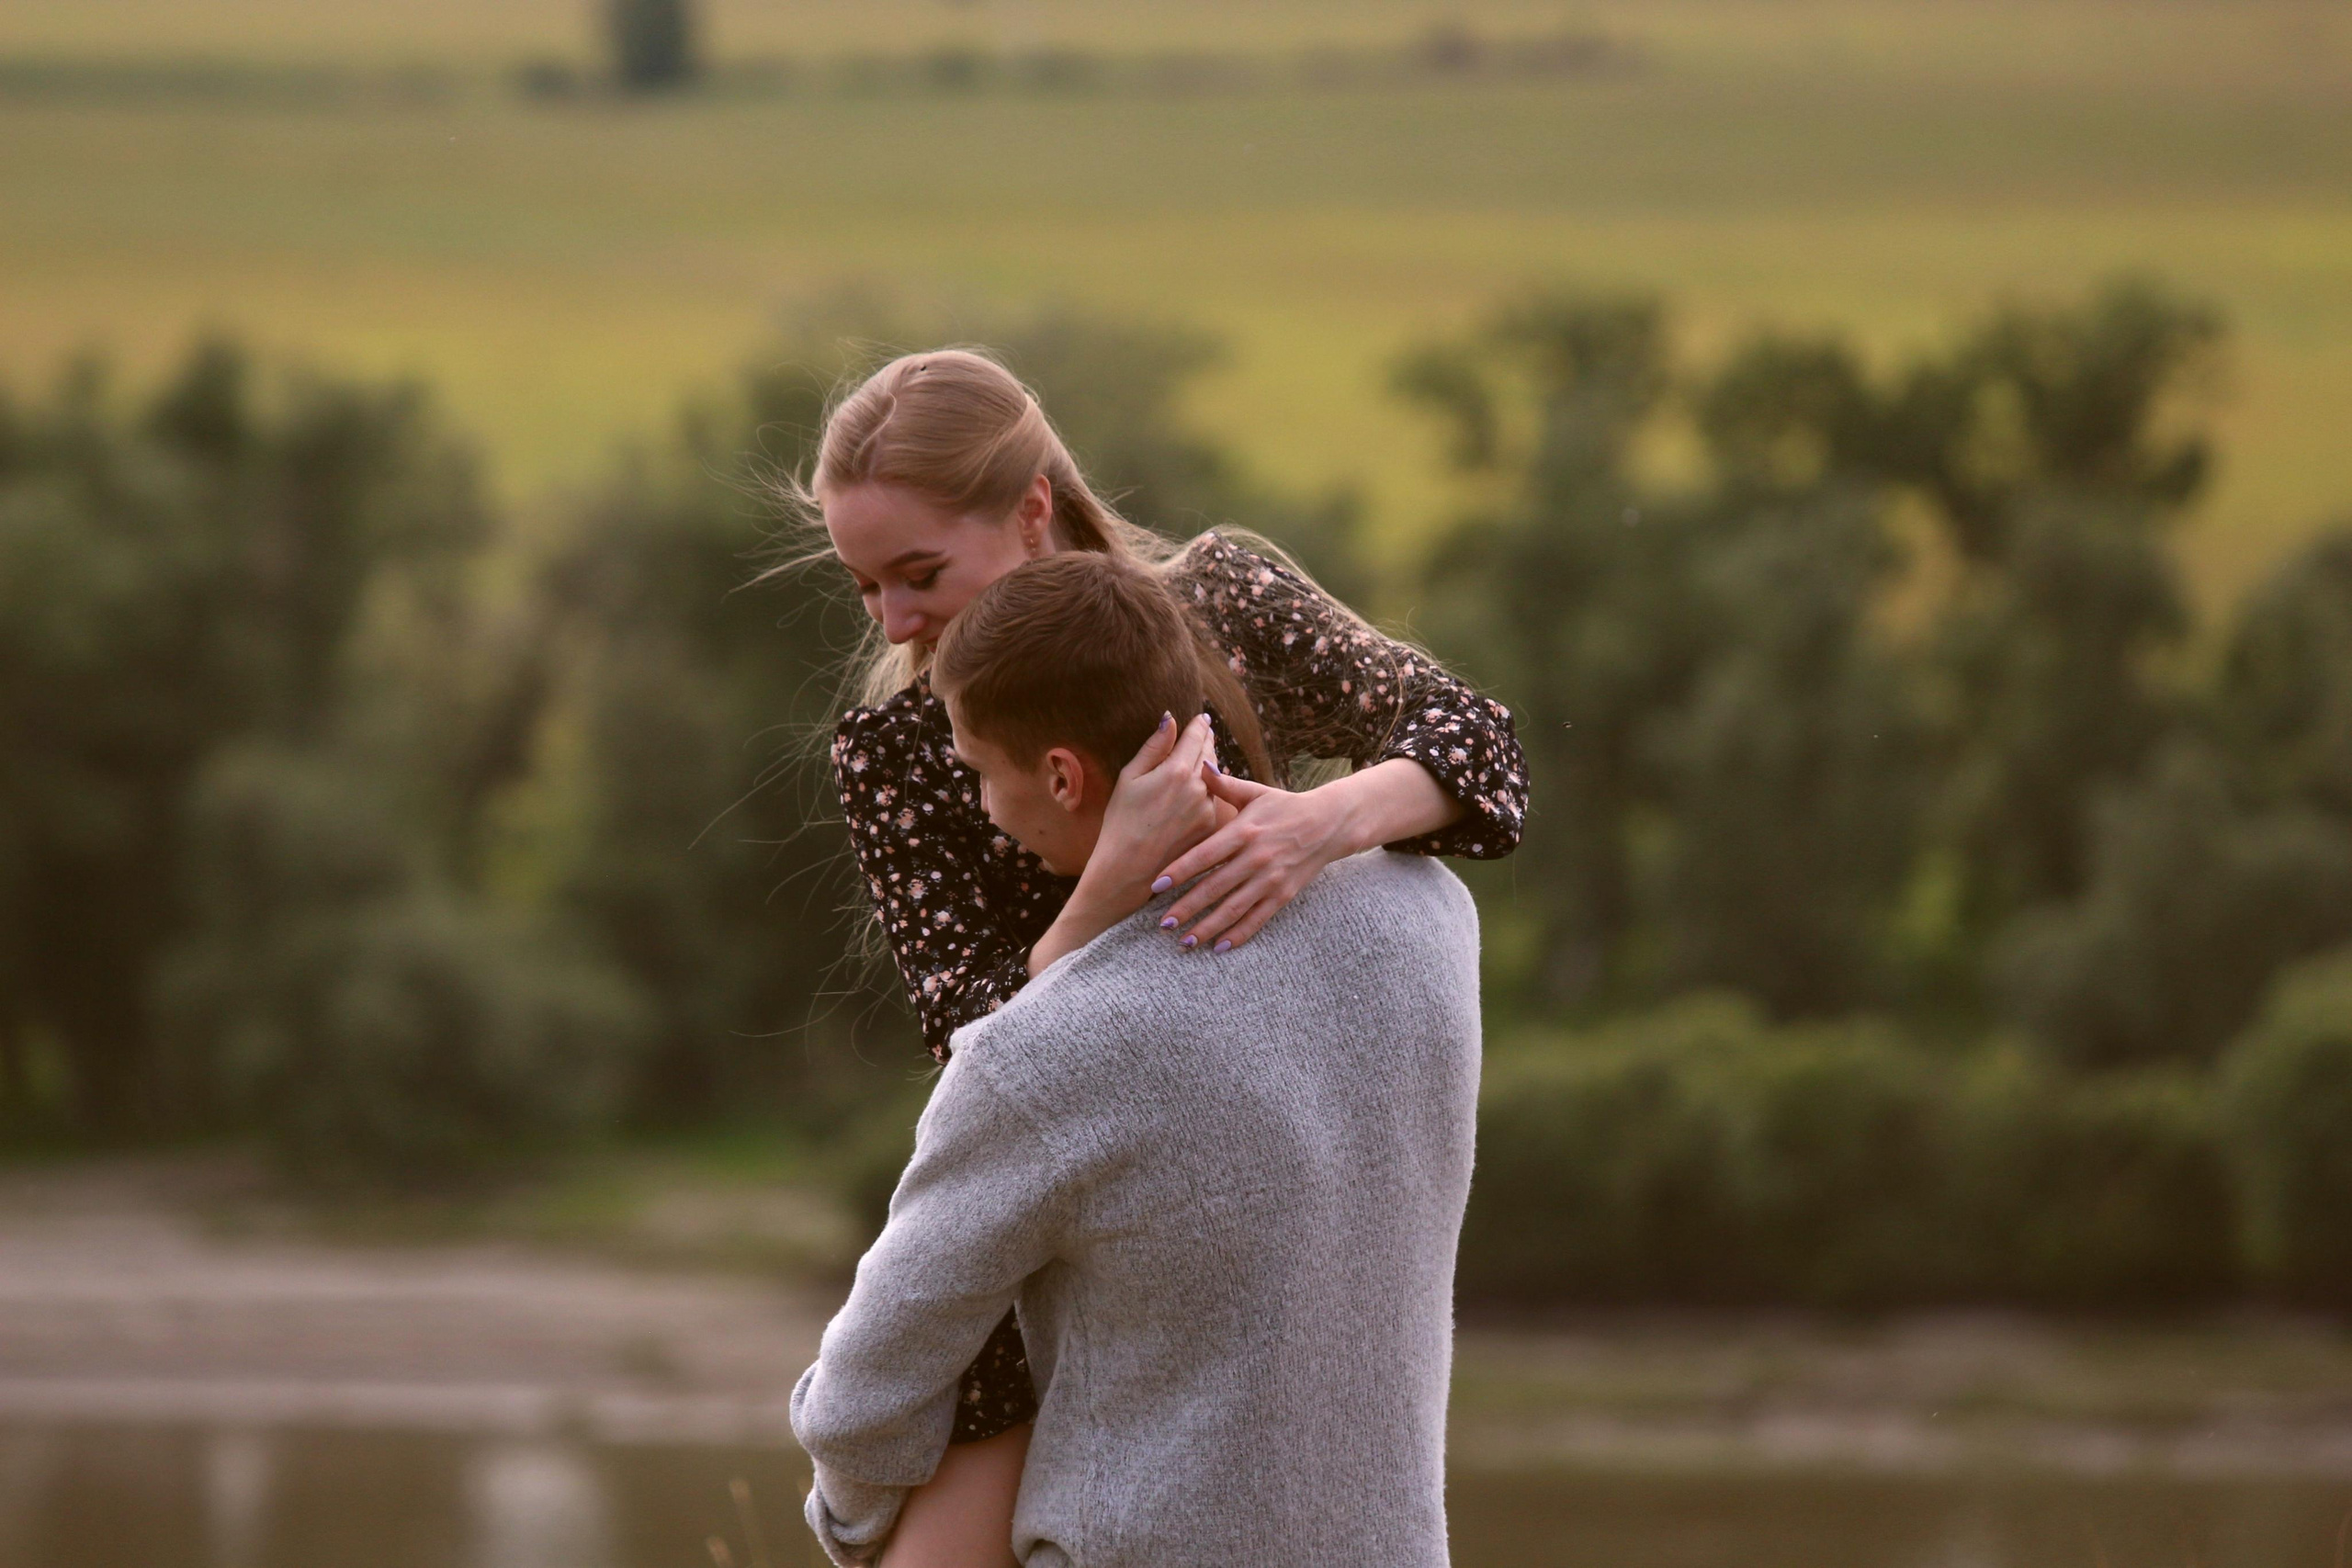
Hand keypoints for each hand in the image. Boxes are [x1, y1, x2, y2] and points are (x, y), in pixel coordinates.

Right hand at [1086, 712, 1220, 900]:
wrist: (1129, 867)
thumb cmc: (1121, 821)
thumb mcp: (1130, 778)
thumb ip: (1153, 747)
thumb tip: (1169, 719)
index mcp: (1176, 771)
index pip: (1195, 737)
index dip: (1199, 725)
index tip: (1201, 718)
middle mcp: (1198, 787)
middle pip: (1209, 754)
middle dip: (1205, 741)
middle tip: (1204, 731)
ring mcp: (1207, 808)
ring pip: (1214, 777)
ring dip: (1208, 765)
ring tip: (1200, 758)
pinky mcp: (1211, 826)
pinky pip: (1213, 799)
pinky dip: (1208, 790)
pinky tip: (1198, 790)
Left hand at [1152, 769, 1357, 953]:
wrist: (1329, 823)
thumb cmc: (1285, 806)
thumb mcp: (1255, 791)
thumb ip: (1225, 785)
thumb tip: (1200, 765)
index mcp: (1244, 831)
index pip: (1205, 855)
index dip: (1180, 871)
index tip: (1156, 885)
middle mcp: (1256, 858)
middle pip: (1215, 887)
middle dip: (1187, 908)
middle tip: (1162, 923)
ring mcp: (1270, 879)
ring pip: (1234, 908)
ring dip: (1208, 927)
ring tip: (1184, 942)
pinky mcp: (1283, 895)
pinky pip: (1257, 919)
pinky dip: (1239, 935)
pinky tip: (1219, 947)